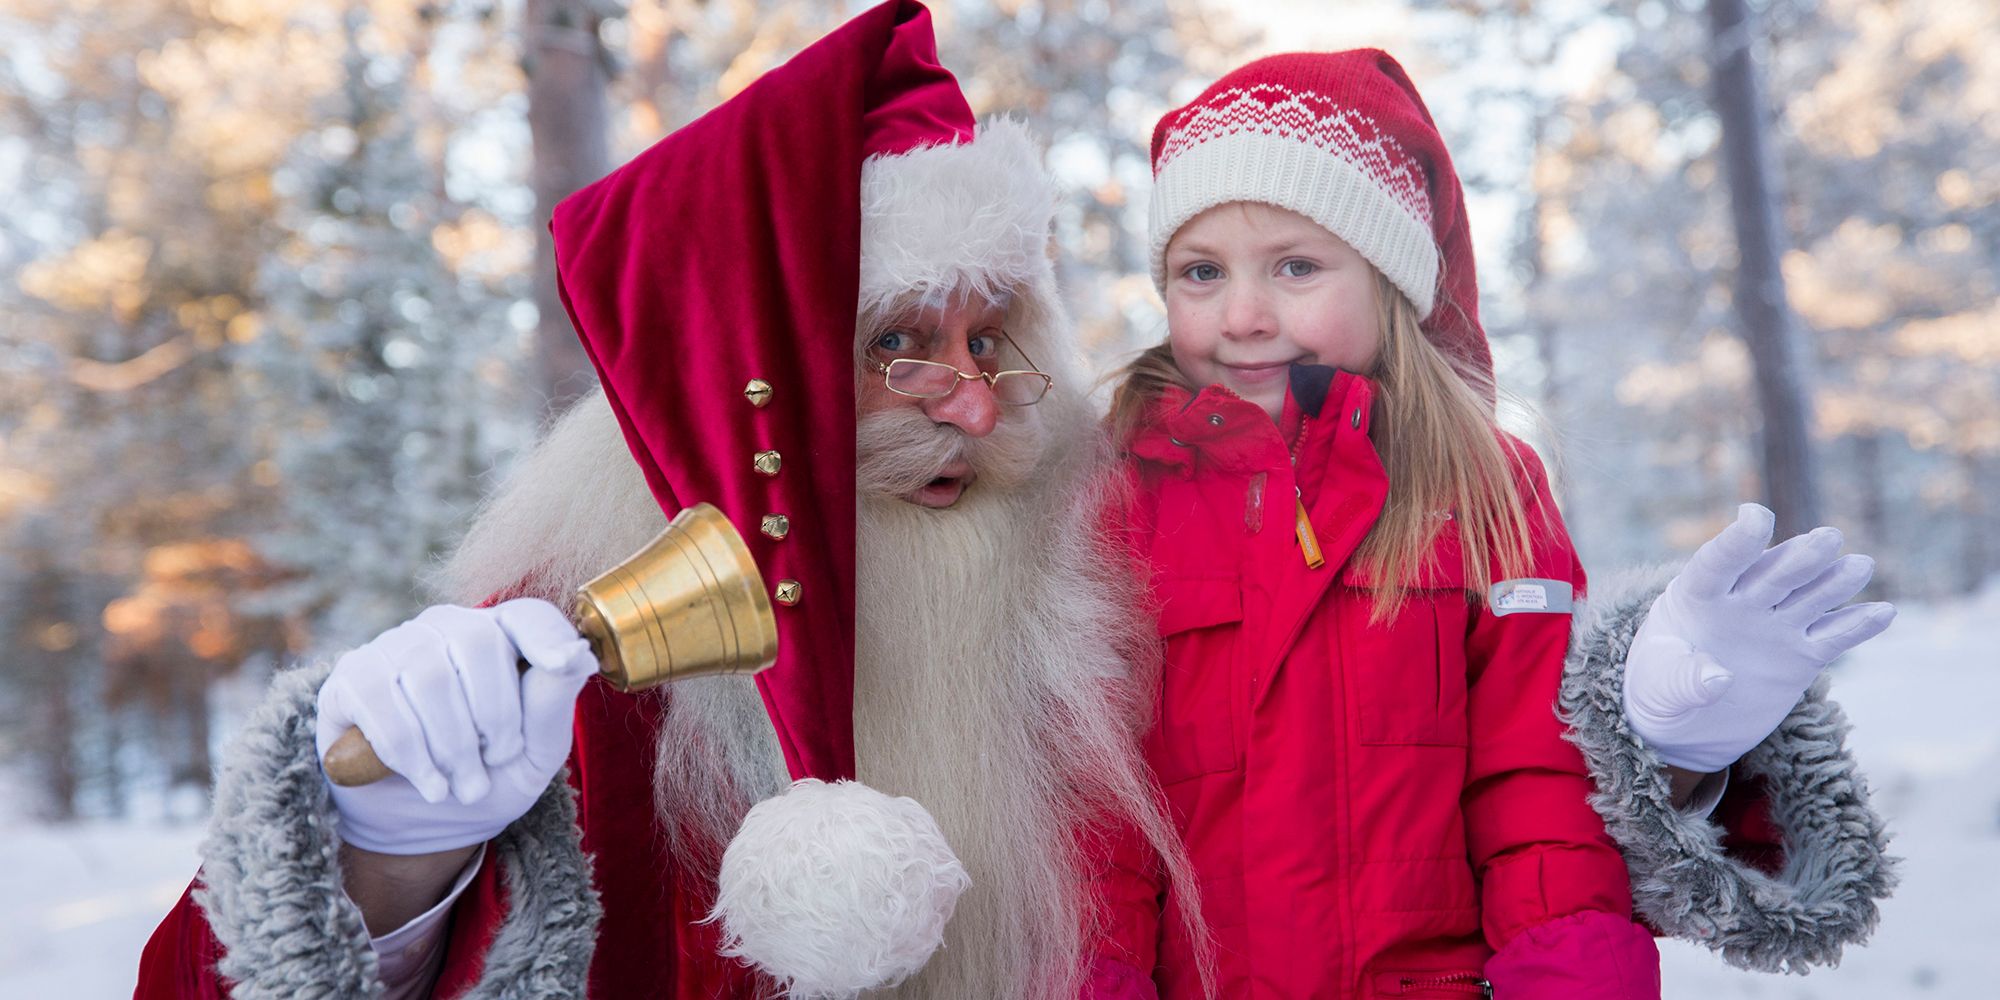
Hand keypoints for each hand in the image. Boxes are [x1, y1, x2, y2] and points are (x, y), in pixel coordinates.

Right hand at [314, 599, 596, 854]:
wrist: (419, 821)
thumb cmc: (487, 776)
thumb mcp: (534, 753)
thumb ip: (553, 704)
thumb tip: (577, 655)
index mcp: (501, 636)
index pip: (527, 615)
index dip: (547, 636)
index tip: (564, 664)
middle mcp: (446, 628)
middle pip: (478, 643)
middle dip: (494, 716)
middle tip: (494, 764)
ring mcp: (394, 646)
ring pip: (429, 677)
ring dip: (453, 745)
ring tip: (464, 787)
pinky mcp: (351, 677)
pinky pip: (380, 702)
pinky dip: (410, 753)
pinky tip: (429, 785)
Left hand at [1623, 504, 1895, 772]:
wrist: (1683, 723)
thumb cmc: (1659, 693)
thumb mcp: (1659, 688)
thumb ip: (1683, 680)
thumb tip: (1718, 677)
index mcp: (1696, 596)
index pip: (1718, 562)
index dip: (1738, 541)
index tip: (1756, 516)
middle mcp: (1741, 602)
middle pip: (1774, 573)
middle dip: (1799, 556)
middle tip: (1827, 539)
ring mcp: (1774, 625)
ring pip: (1810, 596)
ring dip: (1835, 581)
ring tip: (1860, 567)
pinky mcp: (1800, 654)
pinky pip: (1833, 636)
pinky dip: (1857, 625)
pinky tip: (1884, 613)